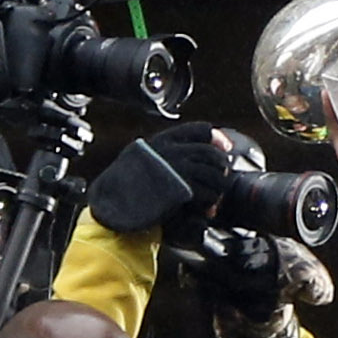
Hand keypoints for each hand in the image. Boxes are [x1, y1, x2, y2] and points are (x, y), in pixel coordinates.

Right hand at [87, 123, 229, 233]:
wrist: (111, 205)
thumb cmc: (123, 187)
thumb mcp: (141, 159)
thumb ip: (165, 154)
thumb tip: (195, 156)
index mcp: (161, 140)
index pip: (199, 129)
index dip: (217, 138)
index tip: (225, 148)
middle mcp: (171, 151)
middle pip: (212, 154)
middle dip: (221, 169)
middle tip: (220, 182)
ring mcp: (177, 168)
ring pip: (215, 174)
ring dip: (219, 189)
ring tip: (213, 198)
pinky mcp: (181, 188)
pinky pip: (208, 193)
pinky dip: (211, 202)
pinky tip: (205, 208)